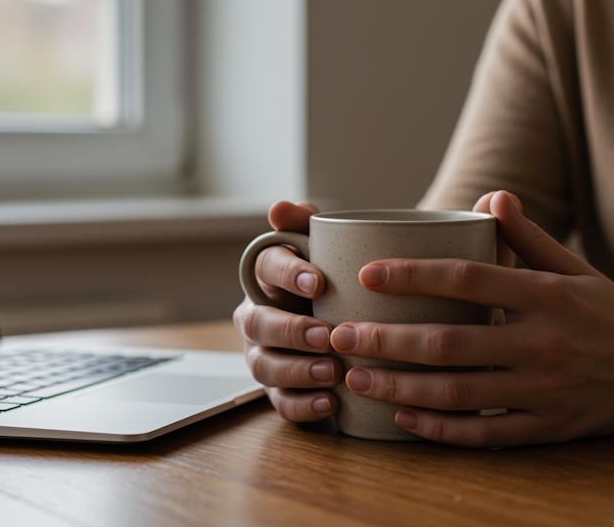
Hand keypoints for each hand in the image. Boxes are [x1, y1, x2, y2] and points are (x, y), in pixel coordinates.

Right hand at [232, 201, 341, 421]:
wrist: (355, 323)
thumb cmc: (339, 280)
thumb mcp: (329, 248)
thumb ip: (308, 223)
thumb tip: (280, 209)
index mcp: (268, 276)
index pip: (265, 267)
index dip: (288, 273)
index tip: (319, 281)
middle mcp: (257, 317)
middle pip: (257, 324)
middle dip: (290, 330)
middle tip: (326, 335)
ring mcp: (264, 355)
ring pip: (265, 366)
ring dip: (297, 370)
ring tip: (332, 372)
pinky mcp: (280, 390)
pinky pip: (282, 403)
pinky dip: (305, 405)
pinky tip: (332, 402)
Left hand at [329, 191, 613, 446]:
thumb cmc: (608, 313)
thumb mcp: (576, 269)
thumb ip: (530, 238)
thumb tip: (490, 197)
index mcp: (547, 296)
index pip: (469, 280)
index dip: (414, 275)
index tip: (367, 274)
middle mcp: (543, 343)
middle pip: (450, 343)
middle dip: (386, 341)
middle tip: (339, 336)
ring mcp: (545, 391)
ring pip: (459, 393)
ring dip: (401, 388)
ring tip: (356, 379)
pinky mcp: (549, 429)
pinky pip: (486, 434)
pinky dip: (442, 429)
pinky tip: (404, 419)